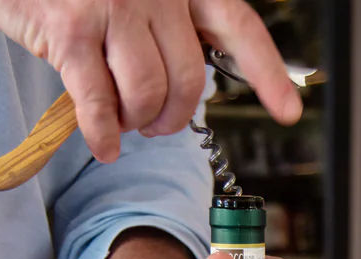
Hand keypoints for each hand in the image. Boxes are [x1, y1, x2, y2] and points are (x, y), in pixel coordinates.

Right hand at [0, 0, 302, 161]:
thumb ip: (169, 26)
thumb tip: (188, 82)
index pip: (238, 28)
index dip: (268, 73)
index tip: (288, 111)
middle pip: (190, 79)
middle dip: (173, 116)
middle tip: (154, 123)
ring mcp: (113, 7)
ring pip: (148, 94)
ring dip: (136, 120)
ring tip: (123, 118)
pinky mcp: (71, 30)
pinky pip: (100, 103)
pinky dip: (103, 134)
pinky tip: (104, 144)